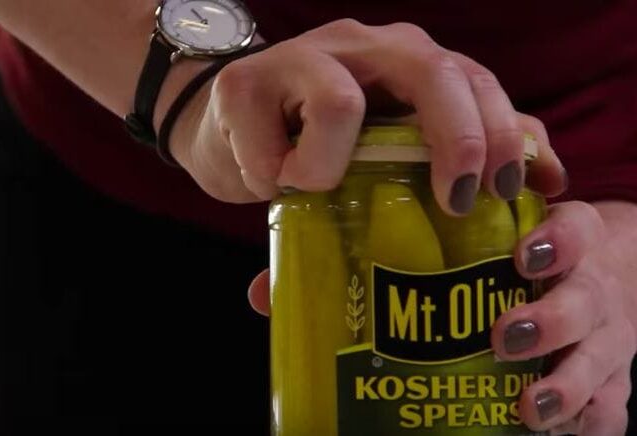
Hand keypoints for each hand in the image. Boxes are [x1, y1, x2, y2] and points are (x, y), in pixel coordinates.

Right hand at [168, 19, 565, 208]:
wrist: (224, 125)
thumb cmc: (315, 145)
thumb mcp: (388, 148)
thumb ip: (458, 153)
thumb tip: (549, 180)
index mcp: (406, 59)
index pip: (475, 79)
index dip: (504, 134)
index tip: (508, 194)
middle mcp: (362, 46)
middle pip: (431, 72)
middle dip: (458, 140)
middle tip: (455, 203)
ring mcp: (302, 57)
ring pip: (341, 105)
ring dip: (328, 171)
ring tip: (310, 189)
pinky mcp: (246, 83)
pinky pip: (275, 149)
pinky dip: (274, 180)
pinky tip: (268, 181)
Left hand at [249, 200, 636, 434]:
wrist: (589, 268)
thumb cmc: (501, 253)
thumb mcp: (462, 234)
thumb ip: (376, 246)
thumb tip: (270, 293)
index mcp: (554, 240)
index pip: (571, 227)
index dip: (556, 239)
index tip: (521, 253)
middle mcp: (587, 287)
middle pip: (588, 299)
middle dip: (552, 317)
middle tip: (505, 335)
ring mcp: (604, 337)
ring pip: (603, 360)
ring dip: (567, 382)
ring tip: (528, 405)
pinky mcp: (609, 379)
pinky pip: (611, 406)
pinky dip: (589, 419)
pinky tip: (556, 431)